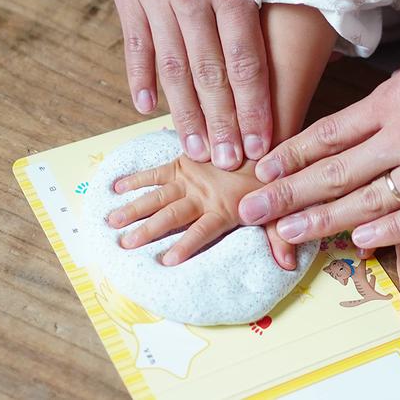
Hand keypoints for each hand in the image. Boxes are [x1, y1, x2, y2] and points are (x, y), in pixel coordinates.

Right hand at [107, 154, 296, 269]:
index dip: (185, 245)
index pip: (202, 231)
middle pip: (170, 215)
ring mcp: (189, 179)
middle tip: (124, 244)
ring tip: (112, 222)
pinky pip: (155, 172)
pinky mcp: (182, 163)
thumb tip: (287, 265)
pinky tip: (116, 187)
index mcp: (224, 209)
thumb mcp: (276, 207)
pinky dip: (136, 179)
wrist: (261, 135)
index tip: (167, 260)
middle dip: (147, 230)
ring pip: (157, 196)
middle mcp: (202, 195)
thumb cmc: (268, 175)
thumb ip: (277, 236)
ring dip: (134, 209)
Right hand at [112, 0, 270, 169]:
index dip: (253, 107)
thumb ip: (264, 1)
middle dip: (221, 124)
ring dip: (183, 113)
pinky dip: (141, 78)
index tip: (260, 145)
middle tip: (227, 164)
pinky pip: (136, 44)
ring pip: (170, 66)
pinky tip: (147, 108)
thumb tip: (283, 55)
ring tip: (192, 149)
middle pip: (208, 74)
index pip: (246, 61)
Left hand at [237, 7, 399, 246]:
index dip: (289, 154)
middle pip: (332, 172)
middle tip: (248, 212)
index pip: (327, 132)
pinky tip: (359, 245)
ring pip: (365, 202)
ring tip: (287, 236)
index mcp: (394, 98)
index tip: (261, 169)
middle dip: (285, 195)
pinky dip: (386, 235)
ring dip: (322, 222)